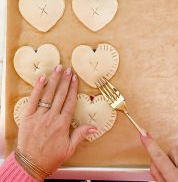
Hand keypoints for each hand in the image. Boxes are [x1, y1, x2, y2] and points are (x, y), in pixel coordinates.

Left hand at [17, 65, 96, 180]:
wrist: (30, 164)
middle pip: (61, 95)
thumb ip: (80, 135)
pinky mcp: (28, 116)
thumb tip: (94, 127)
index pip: (70, 102)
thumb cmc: (50, 158)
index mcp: (63, 124)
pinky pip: (33, 99)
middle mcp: (52, 117)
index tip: (75, 78)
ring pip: (49, 94)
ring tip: (58, 68)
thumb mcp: (69, 149)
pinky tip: (42, 78)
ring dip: (54, 80)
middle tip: (69, 69)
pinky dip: (38, 88)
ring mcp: (39, 116)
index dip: (73, 89)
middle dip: (66, 81)